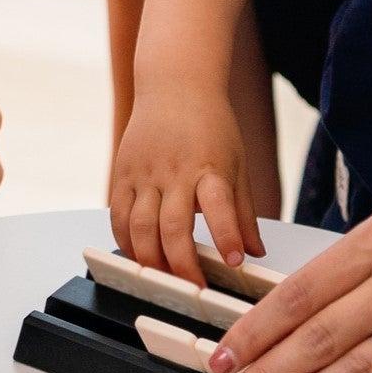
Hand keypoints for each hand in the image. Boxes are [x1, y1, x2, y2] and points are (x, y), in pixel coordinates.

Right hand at [108, 83, 258, 278]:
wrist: (174, 85)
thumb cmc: (210, 124)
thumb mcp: (237, 164)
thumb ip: (243, 212)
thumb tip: (254, 252)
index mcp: (210, 167)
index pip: (220, 206)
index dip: (227, 236)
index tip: (235, 262)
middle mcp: (174, 171)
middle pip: (173, 227)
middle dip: (182, 264)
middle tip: (193, 287)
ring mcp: (144, 172)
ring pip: (139, 227)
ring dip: (150, 259)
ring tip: (162, 278)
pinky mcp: (122, 173)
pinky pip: (117, 216)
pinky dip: (125, 241)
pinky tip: (137, 255)